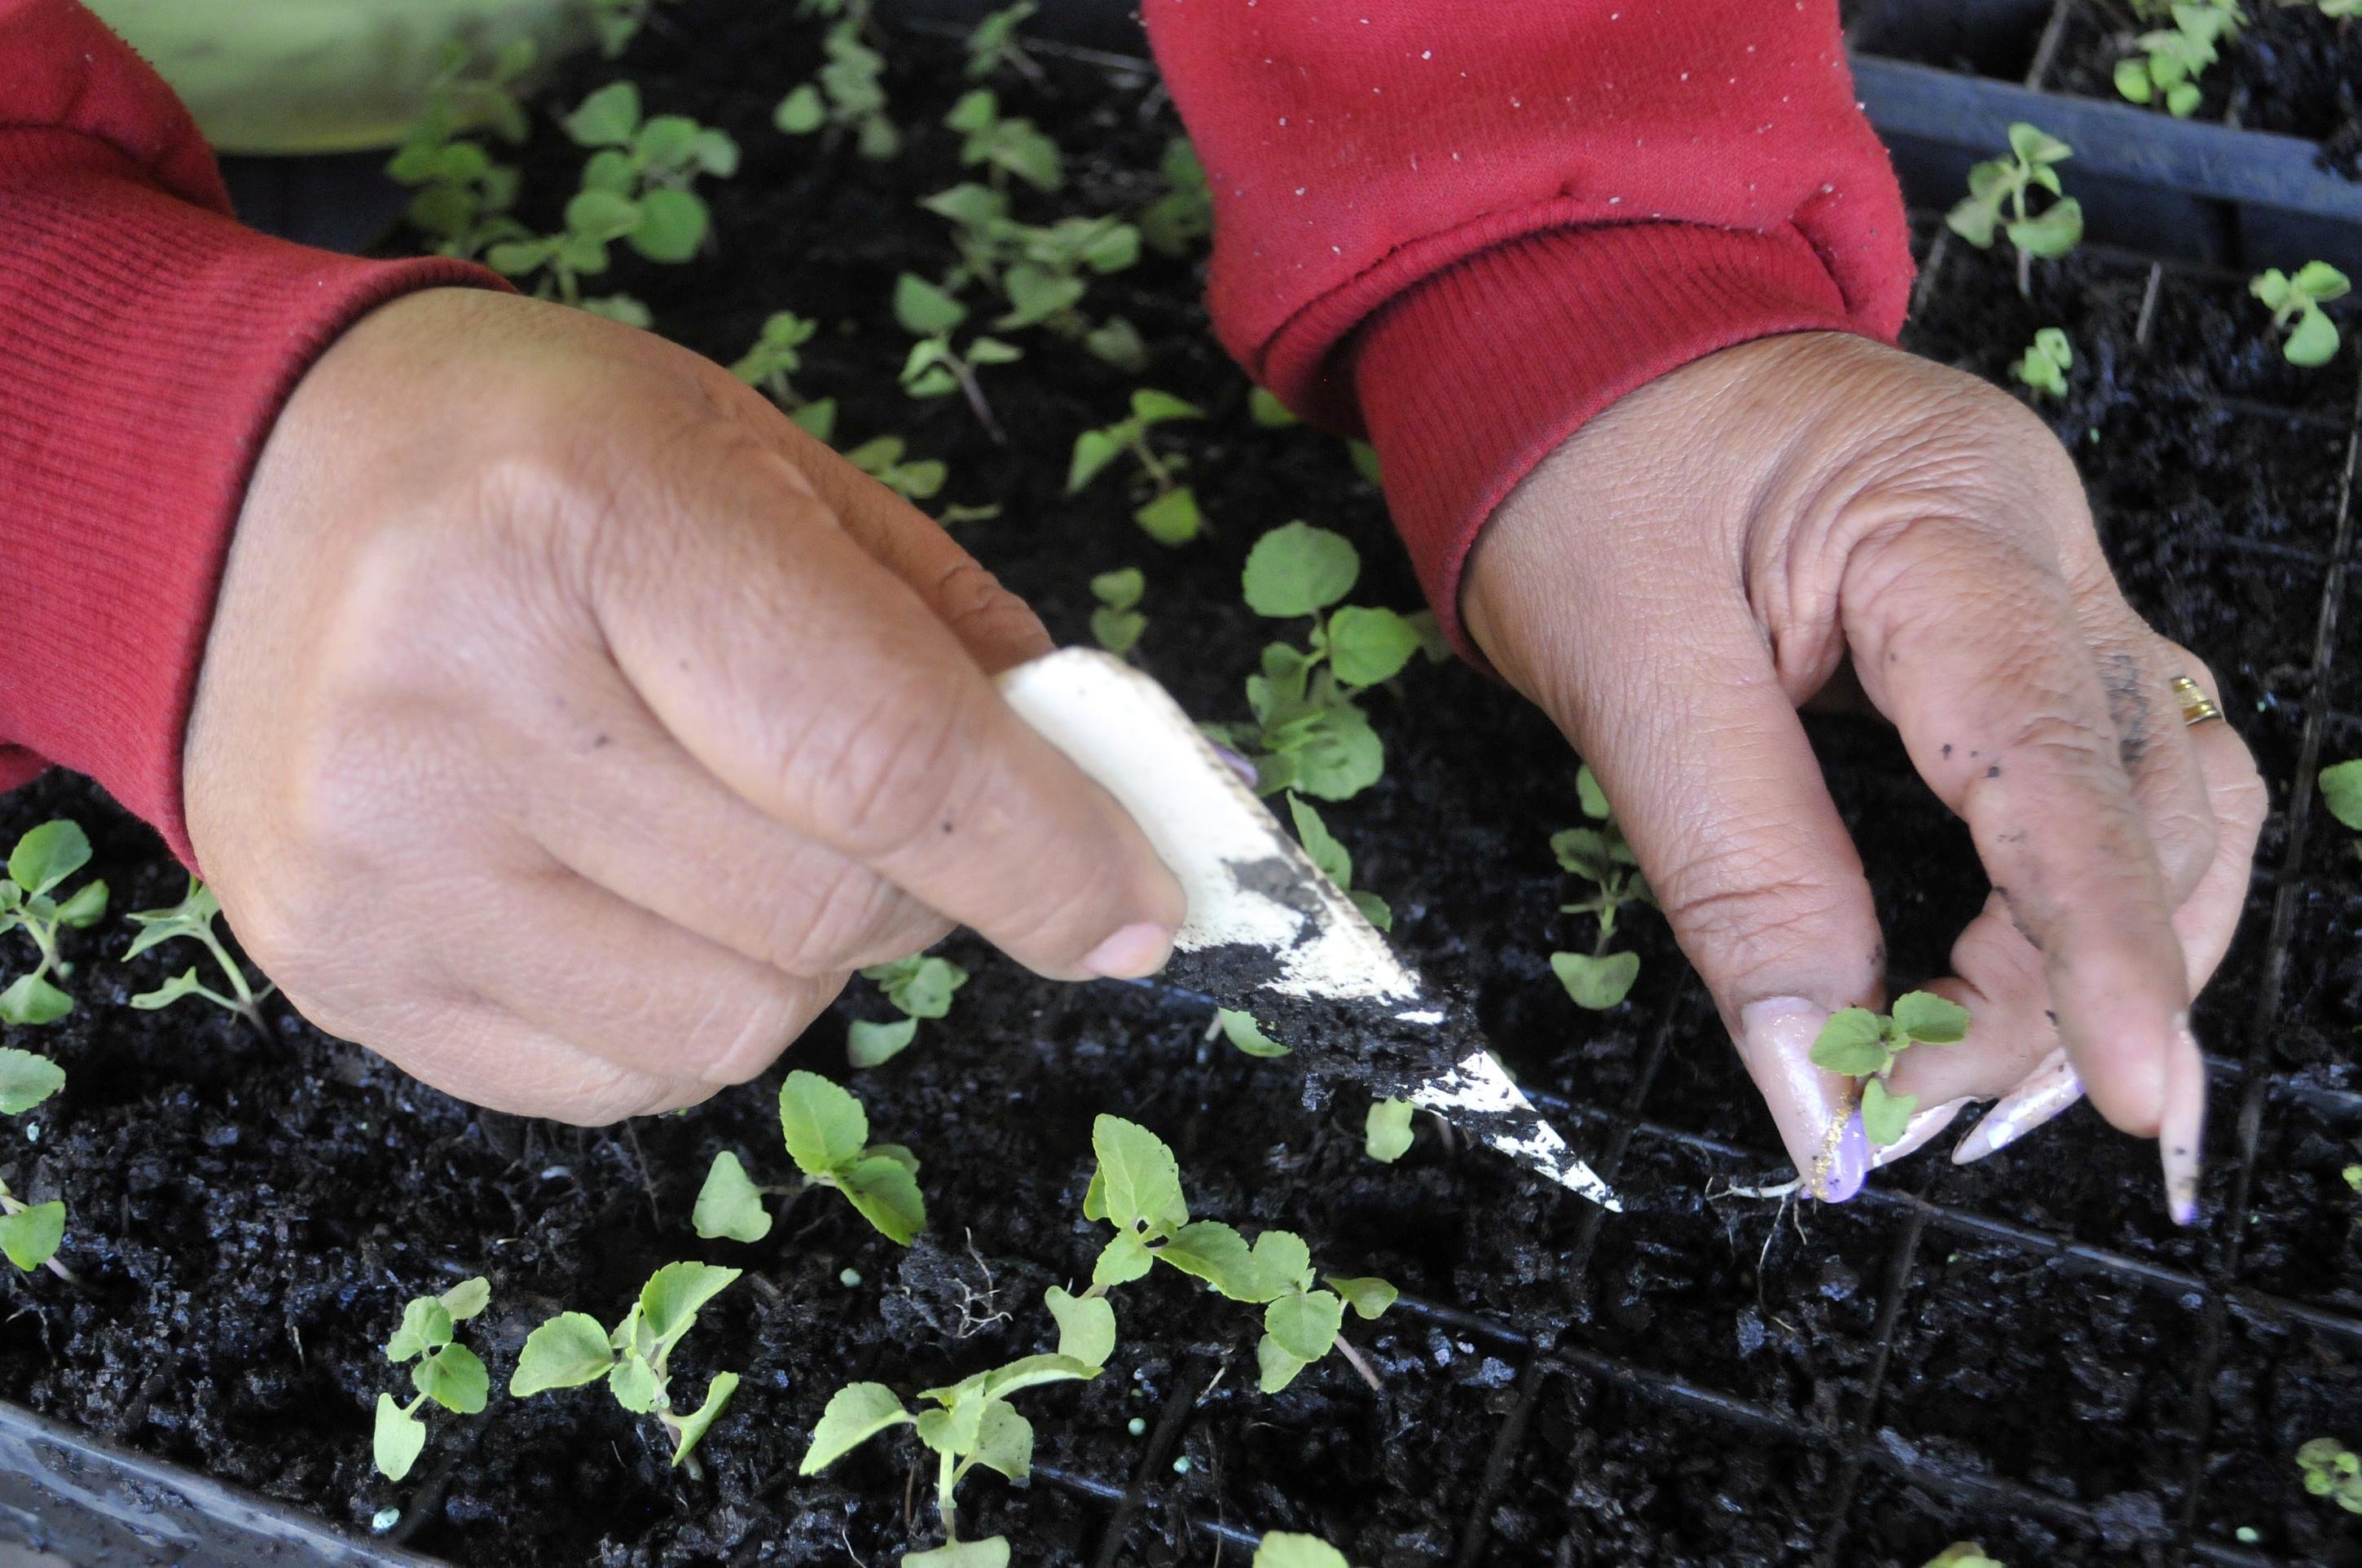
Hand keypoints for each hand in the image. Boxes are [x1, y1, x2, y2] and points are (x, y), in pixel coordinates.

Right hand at [183, 288, 1182, 1122]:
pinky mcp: (342, 974)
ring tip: (739, 833)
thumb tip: (1114, 825)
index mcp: (589, 515)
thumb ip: (951, 639)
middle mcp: (457, 696)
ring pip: (738, 1028)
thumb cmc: (545, 460)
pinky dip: (692, 1014)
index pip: (883, 754)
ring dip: (809, 958)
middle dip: (926, 884)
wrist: (243, 493)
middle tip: (892, 807)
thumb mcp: (768, 469)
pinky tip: (636, 895)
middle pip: (826, 910)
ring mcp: (382, 859)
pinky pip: (624, 1084)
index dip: (1049, 855)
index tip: (1143, 910)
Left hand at [1462, 332, 2262, 1217]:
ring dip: (2105, 956)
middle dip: (2074, 979)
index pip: (2059, 762)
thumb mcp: (1626, 668)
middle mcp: (2040, 546)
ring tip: (1981, 1087)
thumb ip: (1735, 871)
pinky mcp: (2012, 626)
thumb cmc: (1580, 469)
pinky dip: (2072, 901)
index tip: (2137, 1101)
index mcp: (1945, 519)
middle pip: (2149, 796)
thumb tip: (1818, 1081)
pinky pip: (2094, 777)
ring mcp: (2044, 581)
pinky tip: (2008, 994)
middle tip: (1929, 1105)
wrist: (1578, 343)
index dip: (2104, 945)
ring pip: (2159, 797)